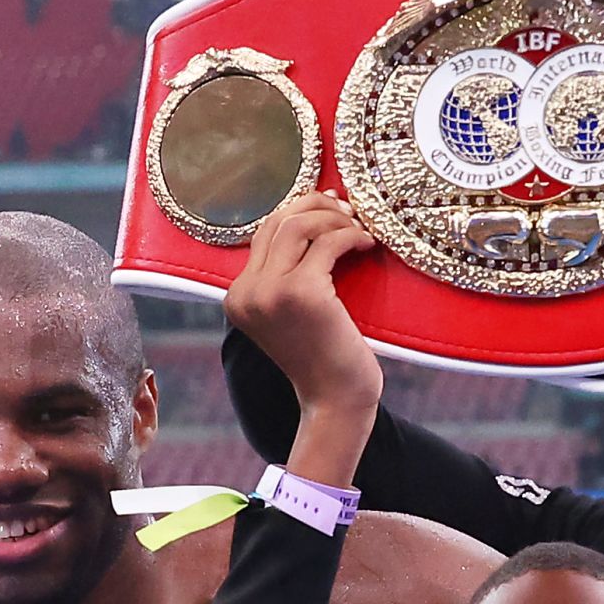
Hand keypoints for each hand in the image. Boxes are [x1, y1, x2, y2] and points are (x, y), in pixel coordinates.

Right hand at [225, 193, 386, 431]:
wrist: (334, 398)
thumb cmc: (322, 356)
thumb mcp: (289, 312)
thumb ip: (285, 273)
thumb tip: (311, 213)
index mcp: (237, 297)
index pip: (263, 232)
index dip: (297, 210)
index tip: (329, 206)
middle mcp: (246, 292)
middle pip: (278, 221)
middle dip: (316, 205)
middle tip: (347, 209)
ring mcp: (271, 292)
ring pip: (299, 225)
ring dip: (334, 219)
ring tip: (358, 228)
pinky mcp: (302, 292)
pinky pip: (328, 243)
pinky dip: (350, 236)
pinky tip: (366, 244)